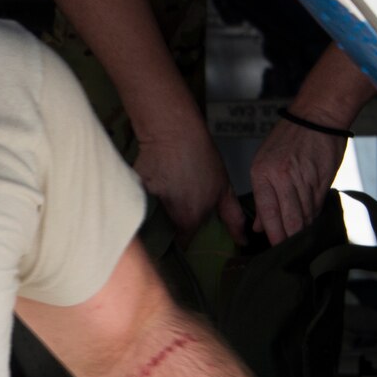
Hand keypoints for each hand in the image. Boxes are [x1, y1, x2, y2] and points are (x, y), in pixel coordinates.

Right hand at [135, 125, 245, 240]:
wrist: (174, 133)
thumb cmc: (202, 159)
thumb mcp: (224, 189)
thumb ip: (233, 218)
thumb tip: (243, 241)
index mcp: (189, 220)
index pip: (183, 243)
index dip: (185, 239)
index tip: (185, 231)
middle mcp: (166, 217)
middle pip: (165, 233)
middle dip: (168, 229)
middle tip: (173, 212)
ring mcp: (147, 204)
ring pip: (150, 220)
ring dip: (155, 215)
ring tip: (162, 199)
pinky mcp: (132, 191)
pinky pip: (137, 203)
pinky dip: (141, 199)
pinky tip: (148, 188)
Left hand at [249, 117, 346, 243]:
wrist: (318, 116)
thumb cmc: (289, 137)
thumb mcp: (264, 161)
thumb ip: (262, 197)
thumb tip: (258, 227)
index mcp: (262, 174)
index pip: (269, 214)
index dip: (274, 235)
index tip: (276, 250)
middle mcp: (282, 178)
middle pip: (289, 220)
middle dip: (290, 239)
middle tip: (291, 252)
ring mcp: (304, 180)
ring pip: (304, 216)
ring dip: (304, 229)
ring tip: (302, 241)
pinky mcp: (322, 181)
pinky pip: (317, 207)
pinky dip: (314, 216)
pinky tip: (312, 223)